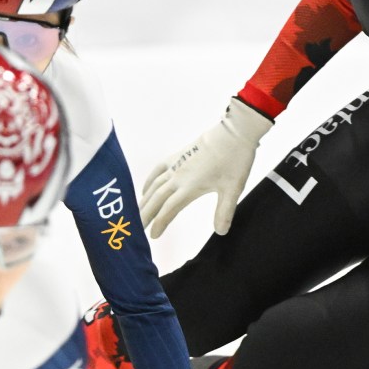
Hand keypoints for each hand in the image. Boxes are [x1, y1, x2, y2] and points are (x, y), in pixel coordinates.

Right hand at [141, 97, 272, 237]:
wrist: (234, 133)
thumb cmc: (235, 160)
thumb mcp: (233, 189)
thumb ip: (224, 211)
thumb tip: (221, 232)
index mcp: (190, 186)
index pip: (169, 209)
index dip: (159, 223)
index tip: (152, 236)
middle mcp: (178, 176)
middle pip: (156, 199)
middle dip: (145, 214)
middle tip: (134, 228)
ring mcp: (176, 164)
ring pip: (154, 185)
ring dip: (144, 200)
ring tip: (137, 213)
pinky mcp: (178, 155)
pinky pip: (157, 170)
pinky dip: (149, 181)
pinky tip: (145, 189)